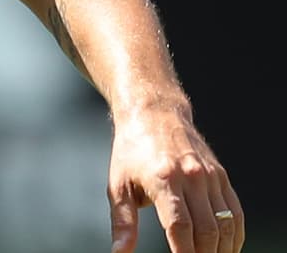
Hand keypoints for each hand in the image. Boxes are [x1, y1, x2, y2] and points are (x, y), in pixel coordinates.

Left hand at [107, 107, 242, 252]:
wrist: (154, 113)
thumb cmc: (130, 151)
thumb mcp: (118, 184)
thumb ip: (122, 222)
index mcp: (163, 179)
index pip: (180, 227)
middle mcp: (191, 176)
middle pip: (207, 230)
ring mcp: (210, 176)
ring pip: (225, 223)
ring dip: (222, 249)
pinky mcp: (221, 175)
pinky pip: (235, 211)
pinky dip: (234, 234)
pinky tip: (226, 248)